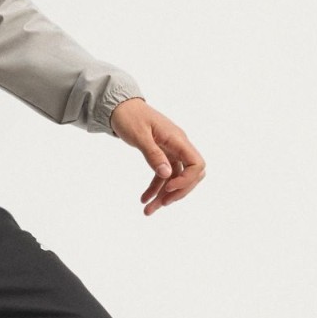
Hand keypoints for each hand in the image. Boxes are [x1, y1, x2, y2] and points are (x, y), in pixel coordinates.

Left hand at [110, 98, 205, 214]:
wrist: (119, 106)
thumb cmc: (129, 117)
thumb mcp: (139, 136)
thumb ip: (153, 155)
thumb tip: (167, 174)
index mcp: (177, 139)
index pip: (197, 164)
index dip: (187, 180)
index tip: (169, 189)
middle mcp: (178, 146)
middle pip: (190, 175)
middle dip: (178, 192)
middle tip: (162, 204)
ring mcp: (171, 151)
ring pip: (175, 178)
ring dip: (163, 196)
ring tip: (148, 210)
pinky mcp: (162, 155)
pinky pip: (163, 175)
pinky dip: (155, 188)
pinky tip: (144, 199)